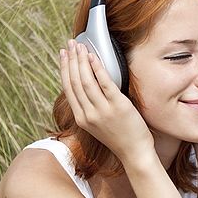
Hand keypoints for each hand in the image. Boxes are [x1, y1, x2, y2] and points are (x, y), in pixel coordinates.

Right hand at [59, 39, 154, 163]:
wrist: (134, 153)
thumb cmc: (119, 137)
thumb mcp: (98, 124)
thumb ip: (90, 107)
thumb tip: (88, 84)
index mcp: (81, 118)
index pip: (68, 89)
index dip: (64, 69)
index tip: (63, 55)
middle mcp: (88, 114)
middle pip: (75, 82)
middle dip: (71, 60)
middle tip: (70, 44)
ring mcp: (102, 111)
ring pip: (86, 80)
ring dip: (82, 60)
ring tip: (80, 46)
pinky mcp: (118, 106)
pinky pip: (105, 83)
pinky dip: (97, 68)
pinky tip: (94, 57)